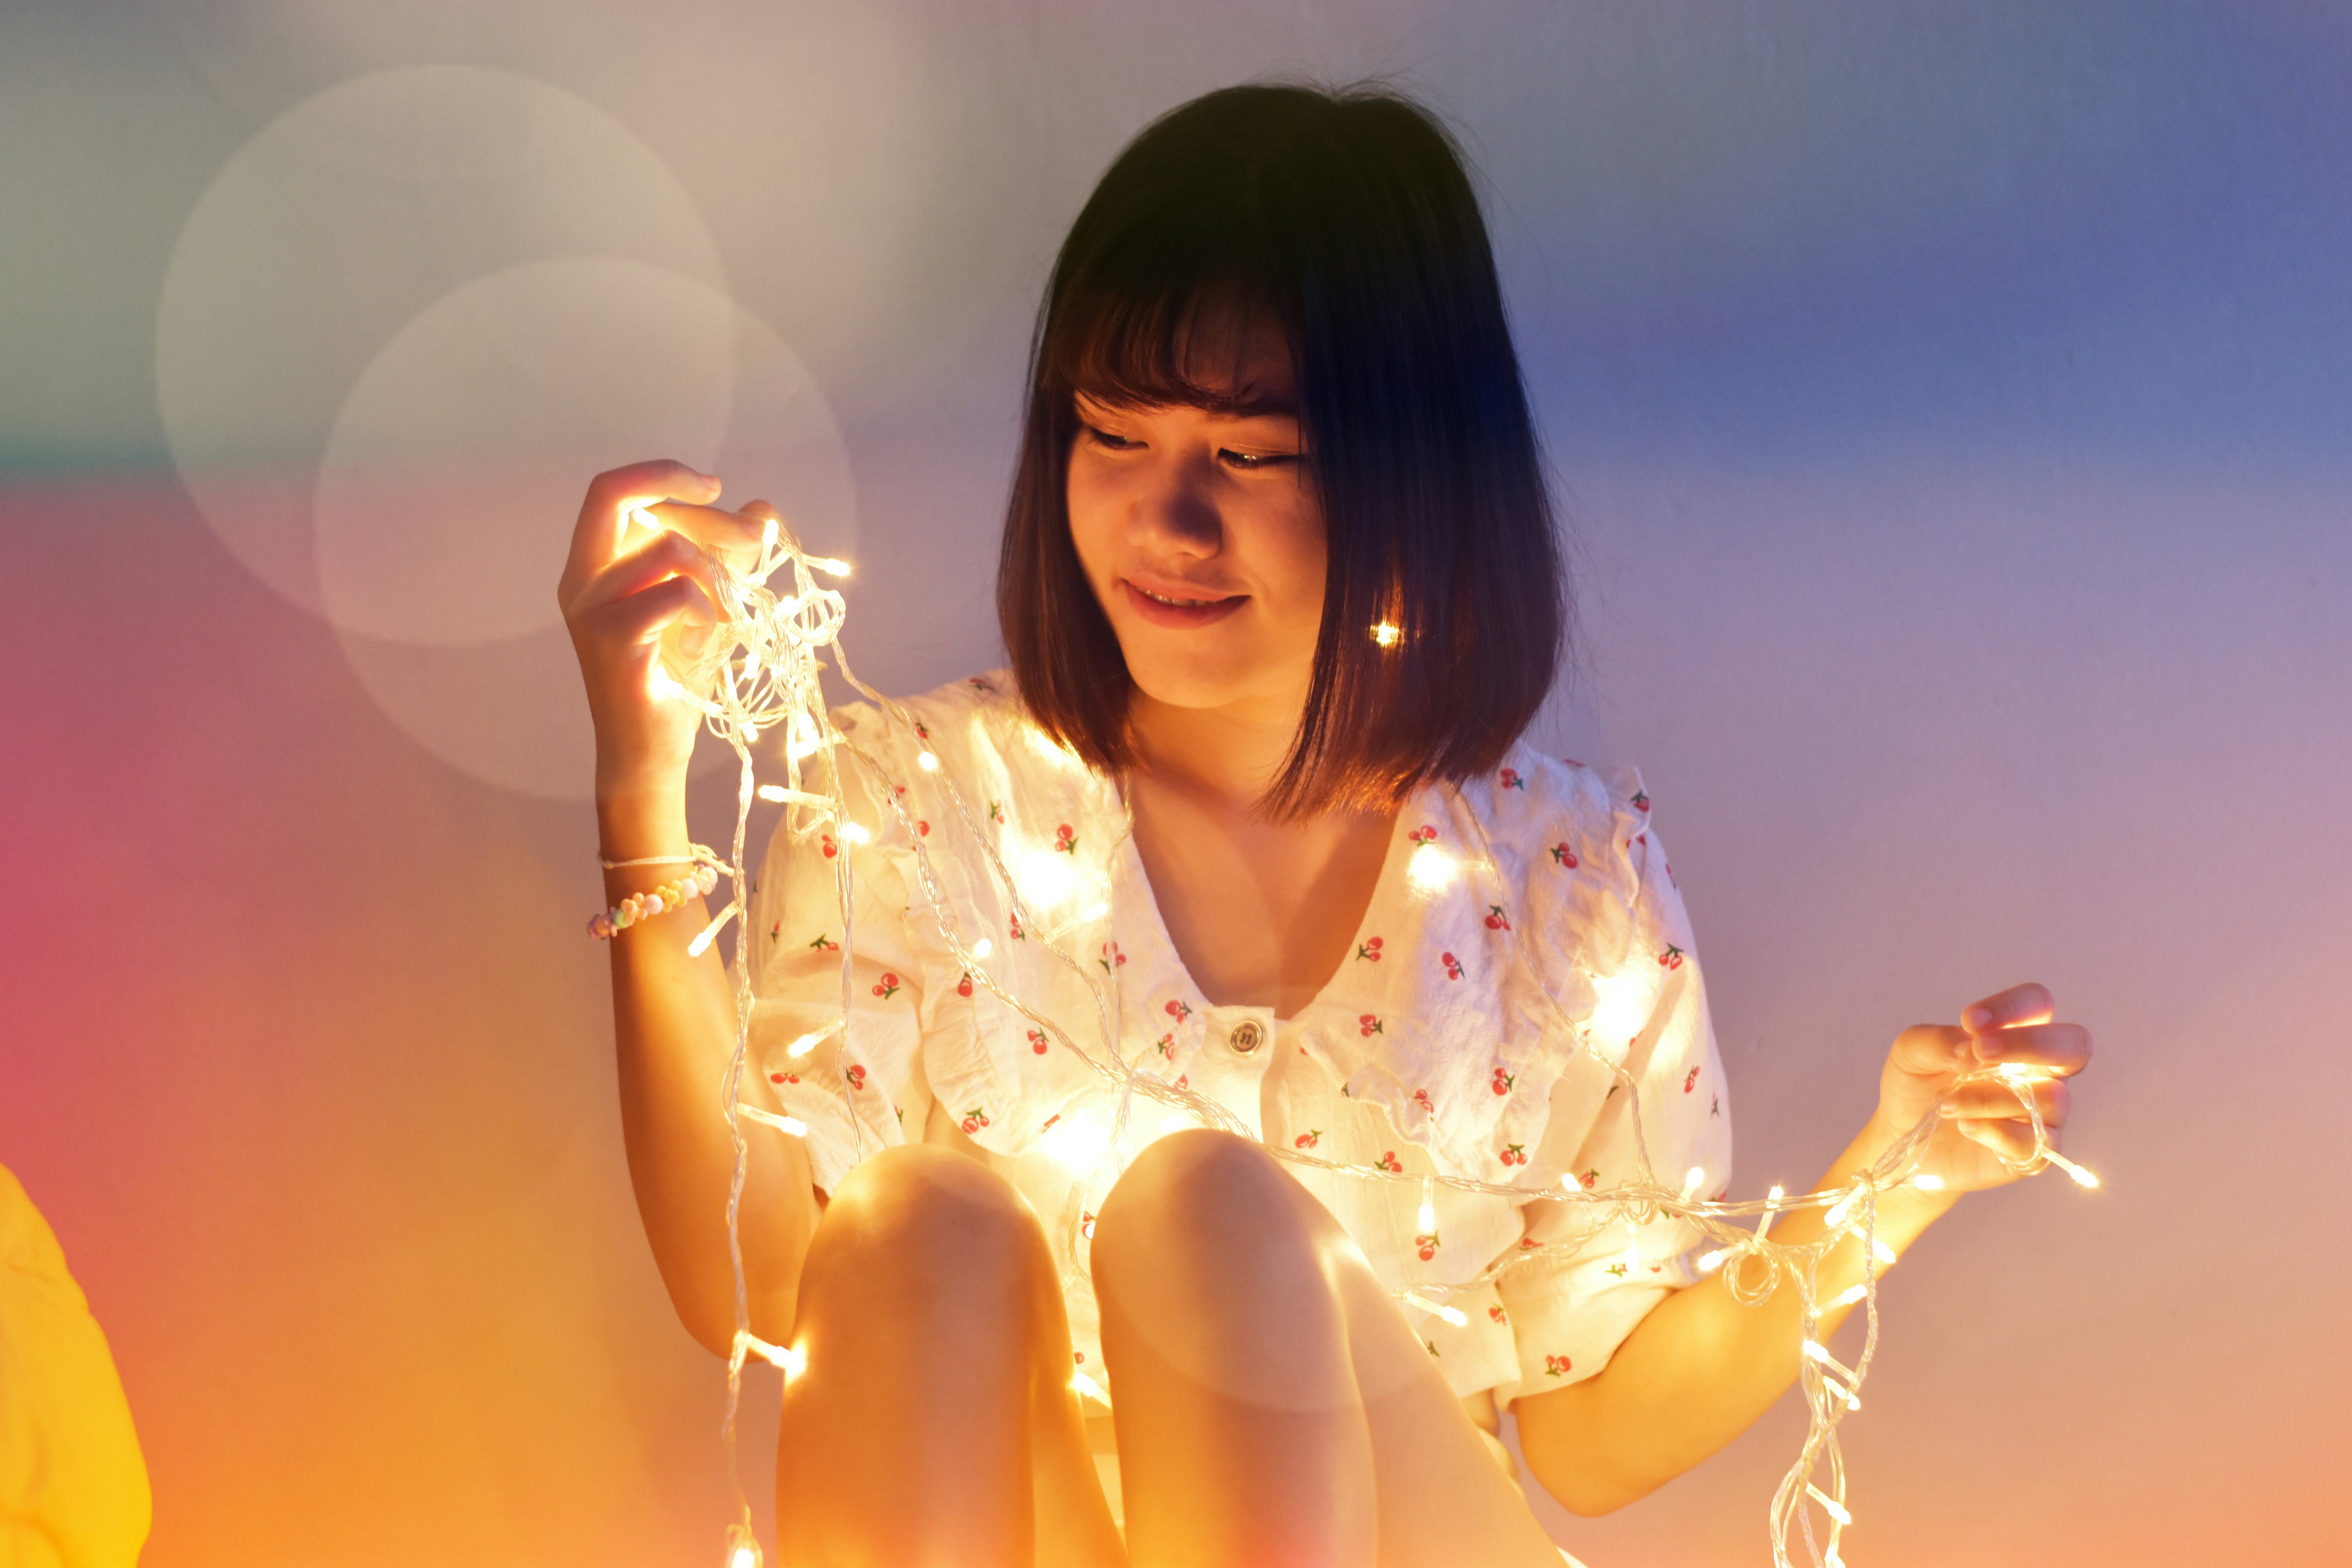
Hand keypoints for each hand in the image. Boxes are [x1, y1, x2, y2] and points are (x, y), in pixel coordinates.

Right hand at [555, 460, 776, 801]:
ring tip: (722, 616)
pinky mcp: (613, 642)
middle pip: (616, 496)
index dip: (665, 475)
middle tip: (750, 545)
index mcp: (592, 565)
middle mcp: (580, 581)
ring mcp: (591, 611)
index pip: (613, 490)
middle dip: (696, 510)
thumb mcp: (709, 603)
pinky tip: (708, 639)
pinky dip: (709, 611)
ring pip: (668, 549)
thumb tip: (761, 508)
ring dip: (716, 577)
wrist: (652, 750)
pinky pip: (678, 594)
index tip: (715, 489)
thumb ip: (729, 554)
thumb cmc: (677, 676)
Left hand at [1871, 983, 2091, 1195]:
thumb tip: (1970, 1048)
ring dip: (1991, 1097)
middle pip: (2075, 1046)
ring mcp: (2041, 1114)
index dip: (2013, 1006)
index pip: (2038, 1004)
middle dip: (2032, 1043)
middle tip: (1981, 1050)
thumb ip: (1937, 1041)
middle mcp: (2039, 1072)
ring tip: (1947, 1105)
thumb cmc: (1916, 1086)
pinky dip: (1994, 1132)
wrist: (1902, 1138)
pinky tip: (1965, 1127)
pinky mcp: (2033, 1152)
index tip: (1969, 1020)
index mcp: (2014, 1036)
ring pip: (2050, 1098)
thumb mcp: (1910, 1053)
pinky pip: (2034, 1141)